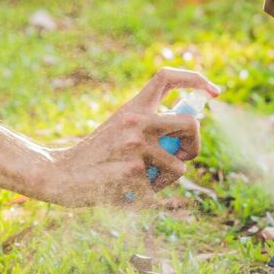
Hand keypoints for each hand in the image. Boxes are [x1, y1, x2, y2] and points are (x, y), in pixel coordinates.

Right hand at [43, 68, 219, 206]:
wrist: (59, 175)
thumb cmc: (93, 155)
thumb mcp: (119, 128)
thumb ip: (148, 125)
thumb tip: (188, 130)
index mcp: (133, 107)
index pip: (167, 77)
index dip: (195, 79)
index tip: (214, 92)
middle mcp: (137, 121)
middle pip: (192, 125)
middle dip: (195, 145)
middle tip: (182, 156)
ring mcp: (136, 147)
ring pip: (180, 167)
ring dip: (167, 179)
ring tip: (142, 180)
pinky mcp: (133, 173)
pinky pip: (159, 191)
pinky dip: (148, 196)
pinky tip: (126, 191)